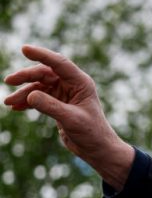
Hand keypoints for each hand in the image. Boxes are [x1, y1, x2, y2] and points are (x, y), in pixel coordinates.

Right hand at [4, 45, 133, 189]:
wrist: (97, 149)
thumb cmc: (91, 133)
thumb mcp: (71, 120)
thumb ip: (51, 107)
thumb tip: (30, 95)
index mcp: (81, 83)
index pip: (59, 63)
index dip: (42, 54)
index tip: (24, 49)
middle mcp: (73, 85)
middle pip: (45, 73)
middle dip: (26, 76)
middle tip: (9, 81)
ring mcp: (65, 94)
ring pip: (39, 86)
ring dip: (24, 92)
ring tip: (9, 102)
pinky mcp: (58, 104)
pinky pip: (39, 97)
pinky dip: (27, 101)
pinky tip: (16, 107)